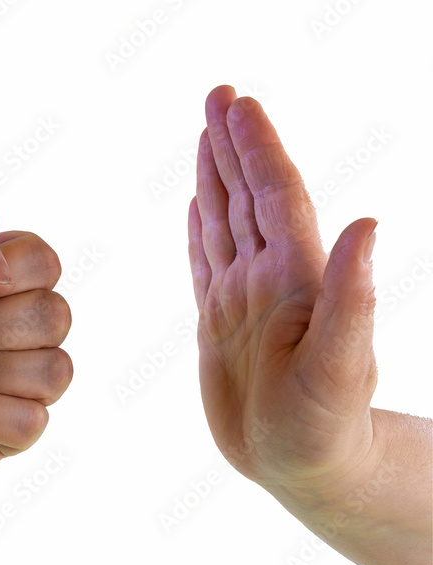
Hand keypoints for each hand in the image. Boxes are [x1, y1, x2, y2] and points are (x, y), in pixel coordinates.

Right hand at [188, 86, 378, 506]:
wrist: (306, 467)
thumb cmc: (326, 427)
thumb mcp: (342, 367)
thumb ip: (351, 299)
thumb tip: (367, 224)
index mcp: (294, 279)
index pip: (274, 197)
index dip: (258, 149)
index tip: (238, 105)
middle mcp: (269, 280)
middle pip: (247, 196)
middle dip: (232, 145)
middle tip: (218, 96)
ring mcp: (242, 301)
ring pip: (224, 223)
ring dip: (214, 177)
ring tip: (204, 138)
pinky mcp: (218, 326)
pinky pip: (204, 265)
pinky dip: (198, 231)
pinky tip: (197, 208)